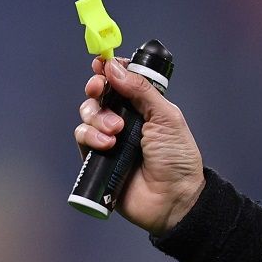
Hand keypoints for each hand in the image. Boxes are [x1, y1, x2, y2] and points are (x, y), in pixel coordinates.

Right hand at [74, 56, 205, 234]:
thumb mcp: (166, 117)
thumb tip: (115, 67)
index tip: (100, 64)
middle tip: (100, 89)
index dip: (109, 71)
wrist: (173, 198)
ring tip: (116, 131)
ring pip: (88, 114)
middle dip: (97, 89)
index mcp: (145, 107)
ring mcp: (110, 138)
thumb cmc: (177, 158)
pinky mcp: (97, 158)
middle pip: (99, 95)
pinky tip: (107, 145)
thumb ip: (142, 91)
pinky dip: (91, 137)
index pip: (121, 82)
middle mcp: (125, 120)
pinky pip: (83, 138)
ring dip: (97, 117)